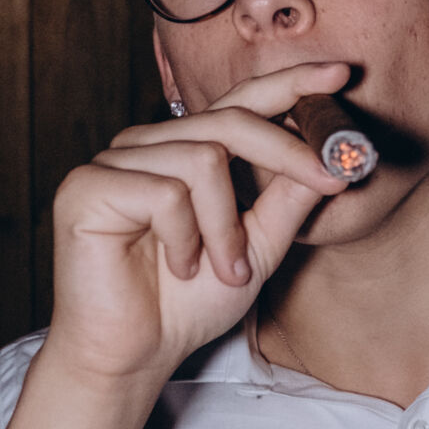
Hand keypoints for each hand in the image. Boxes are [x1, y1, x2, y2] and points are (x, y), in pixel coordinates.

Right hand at [42, 63, 354, 390]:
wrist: (134, 355)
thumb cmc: (186, 302)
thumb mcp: (256, 247)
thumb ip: (288, 199)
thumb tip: (333, 154)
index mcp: (182, 150)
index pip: (238, 103)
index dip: (289, 84)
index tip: (341, 74)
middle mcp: (146, 145)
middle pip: (229, 121)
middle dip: (288, 153)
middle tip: (333, 180)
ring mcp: (113, 162)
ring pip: (202, 160)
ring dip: (227, 227)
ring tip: (222, 269)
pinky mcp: (88, 187)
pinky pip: (165, 193)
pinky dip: (186, 238)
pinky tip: (175, 268)